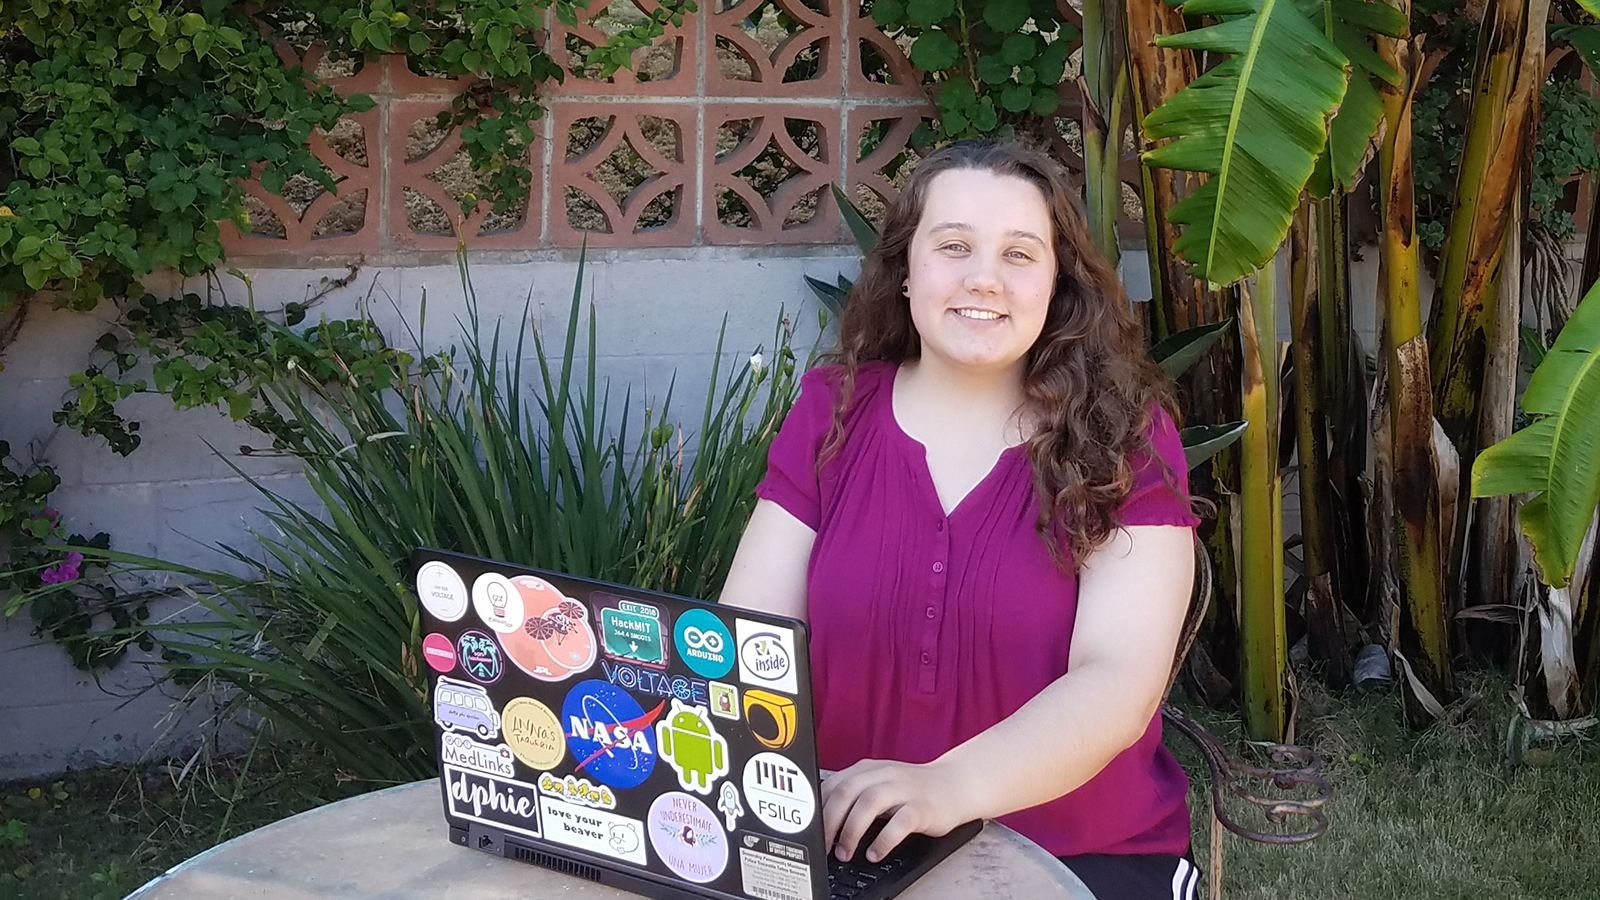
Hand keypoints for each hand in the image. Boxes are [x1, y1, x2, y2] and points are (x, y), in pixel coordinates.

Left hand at [820, 758, 972, 863]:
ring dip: (852, 831)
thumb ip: (854, 796)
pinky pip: (900, 823)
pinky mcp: (922, 807)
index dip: (817, 809)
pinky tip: (875, 854)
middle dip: (830, 822)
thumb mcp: (879, 785)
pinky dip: (883, 840)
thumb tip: (822, 820)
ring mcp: (904, 789)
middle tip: (825, 847)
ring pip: (869, 803)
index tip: (811, 832)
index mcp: (868, 770)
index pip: (833, 784)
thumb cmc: (914, 790)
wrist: (957, 784)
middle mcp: (884, 775)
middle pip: (846, 792)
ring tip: (845, 853)